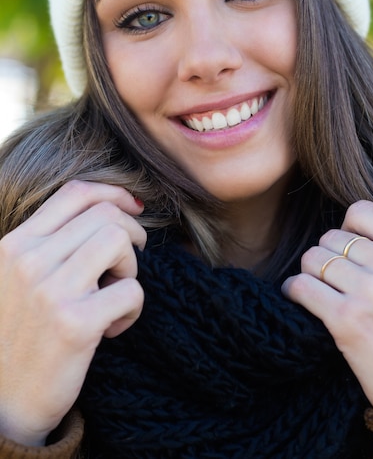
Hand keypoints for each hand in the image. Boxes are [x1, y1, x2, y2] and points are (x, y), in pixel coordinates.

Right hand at [0, 180, 145, 445]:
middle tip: (125, 267)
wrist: (3, 404)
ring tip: (113, 296)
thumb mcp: (18, 277)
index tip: (135, 207)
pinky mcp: (75, 323)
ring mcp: (50, 290)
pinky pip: (132, 291)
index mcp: (15, 244)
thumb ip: (50, 243)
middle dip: (130, 236)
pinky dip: (132, 309)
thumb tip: (112, 209)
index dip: (114, 193)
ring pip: (119, 242)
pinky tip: (112, 328)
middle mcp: (29, 260)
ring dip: (129, 269)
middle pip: (106, 216)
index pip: (76, 193)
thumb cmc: (20, 335)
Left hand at [282, 200, 372, 409]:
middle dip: (328, 258)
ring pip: (312, 259)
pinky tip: (302, 301)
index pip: (360, 213)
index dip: (347, 229)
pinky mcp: (347, 321)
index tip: (348, 250)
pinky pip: (300, 286)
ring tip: (322, 293)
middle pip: (330, 238)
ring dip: (310, 275)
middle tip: (336, 282)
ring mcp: (370, 292)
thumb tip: (350, 232)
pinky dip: (294, 291)